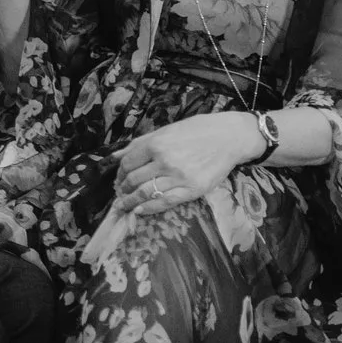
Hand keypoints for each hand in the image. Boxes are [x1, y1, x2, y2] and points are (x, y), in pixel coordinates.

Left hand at [114, 113, 261, 217]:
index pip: (128, 163)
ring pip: (147, 193)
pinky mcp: (193, 189)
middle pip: (134, 180)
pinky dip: (150, 208)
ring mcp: (179, 176)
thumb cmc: (196, 131)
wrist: (229, 138)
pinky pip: (166, 202)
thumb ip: (138, 145)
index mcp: (156, 144)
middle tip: (120, 194)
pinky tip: (140, 210)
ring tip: (125, 206)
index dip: (120, 174)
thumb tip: (112, 156)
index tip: (119, 179)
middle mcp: (165, 161)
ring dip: (131, 201)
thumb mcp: (164, 132)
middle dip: (123, 189)